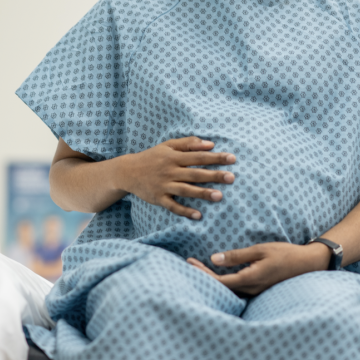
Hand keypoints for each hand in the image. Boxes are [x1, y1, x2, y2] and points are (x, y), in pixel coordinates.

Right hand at [117, 137, 234, 219]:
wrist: (127, 171)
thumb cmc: (151, 157)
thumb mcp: (168, 145)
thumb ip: (188, 143)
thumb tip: (210, 144)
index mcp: (173, 157)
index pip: (198, 156)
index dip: (215, 157)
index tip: (232, 158)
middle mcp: (170, 171)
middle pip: (195, 173)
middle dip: (214, 175)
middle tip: (232, 177)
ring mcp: (164, 186)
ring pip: (186, 190)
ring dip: (202, 193)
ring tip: (219, 196)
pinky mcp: (158, 198)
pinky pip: (173, 206)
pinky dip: (185, 211)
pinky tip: (198, 215)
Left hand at [186, 241, 330, 294]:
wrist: (309, 264)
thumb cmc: (285, 254)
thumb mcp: (260, 250)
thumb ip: (237, 256)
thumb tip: (214, 258)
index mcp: (251, 279)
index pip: (220, 281)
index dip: (203, 274)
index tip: (190, 262)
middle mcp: (252, 289)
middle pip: (222, 287)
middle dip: (204, 276)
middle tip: (189, 264)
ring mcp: (256, 292)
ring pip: (229, 290)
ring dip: (213, 280)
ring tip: (199, 268)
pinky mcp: (259, 289)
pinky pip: (237, 289)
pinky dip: (224, 282)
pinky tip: (218, 274)